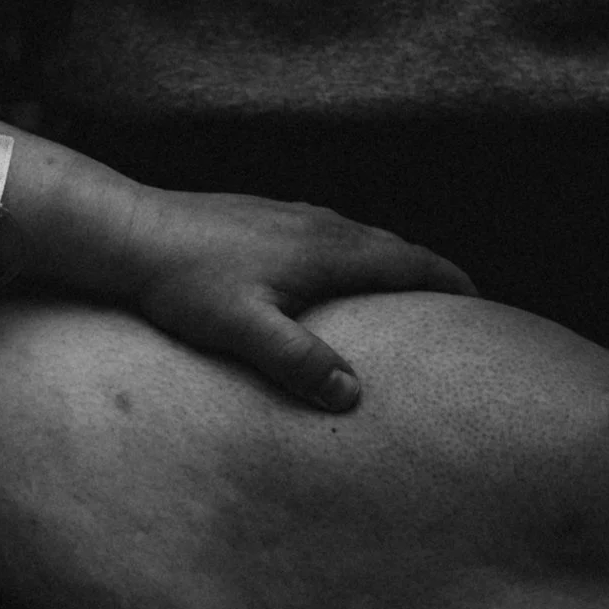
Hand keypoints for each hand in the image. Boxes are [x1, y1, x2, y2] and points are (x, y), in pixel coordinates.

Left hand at [123, 191, 474, 410]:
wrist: (125, 229)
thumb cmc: (181, 281)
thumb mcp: (243, 329)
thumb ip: (298, 361)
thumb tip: (354, 395)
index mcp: (328, 247)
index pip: (412, 261)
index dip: (451, 282)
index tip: (483, 305)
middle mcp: (317, 221)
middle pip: (393, 246)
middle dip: (428, 274)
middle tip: (456, 307)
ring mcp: (288, 213)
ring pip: (358, 237)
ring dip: (388, 262)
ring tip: (402, 295)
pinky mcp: (259, 215)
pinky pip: (324, 234)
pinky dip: (349, 255)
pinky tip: (328, 275)